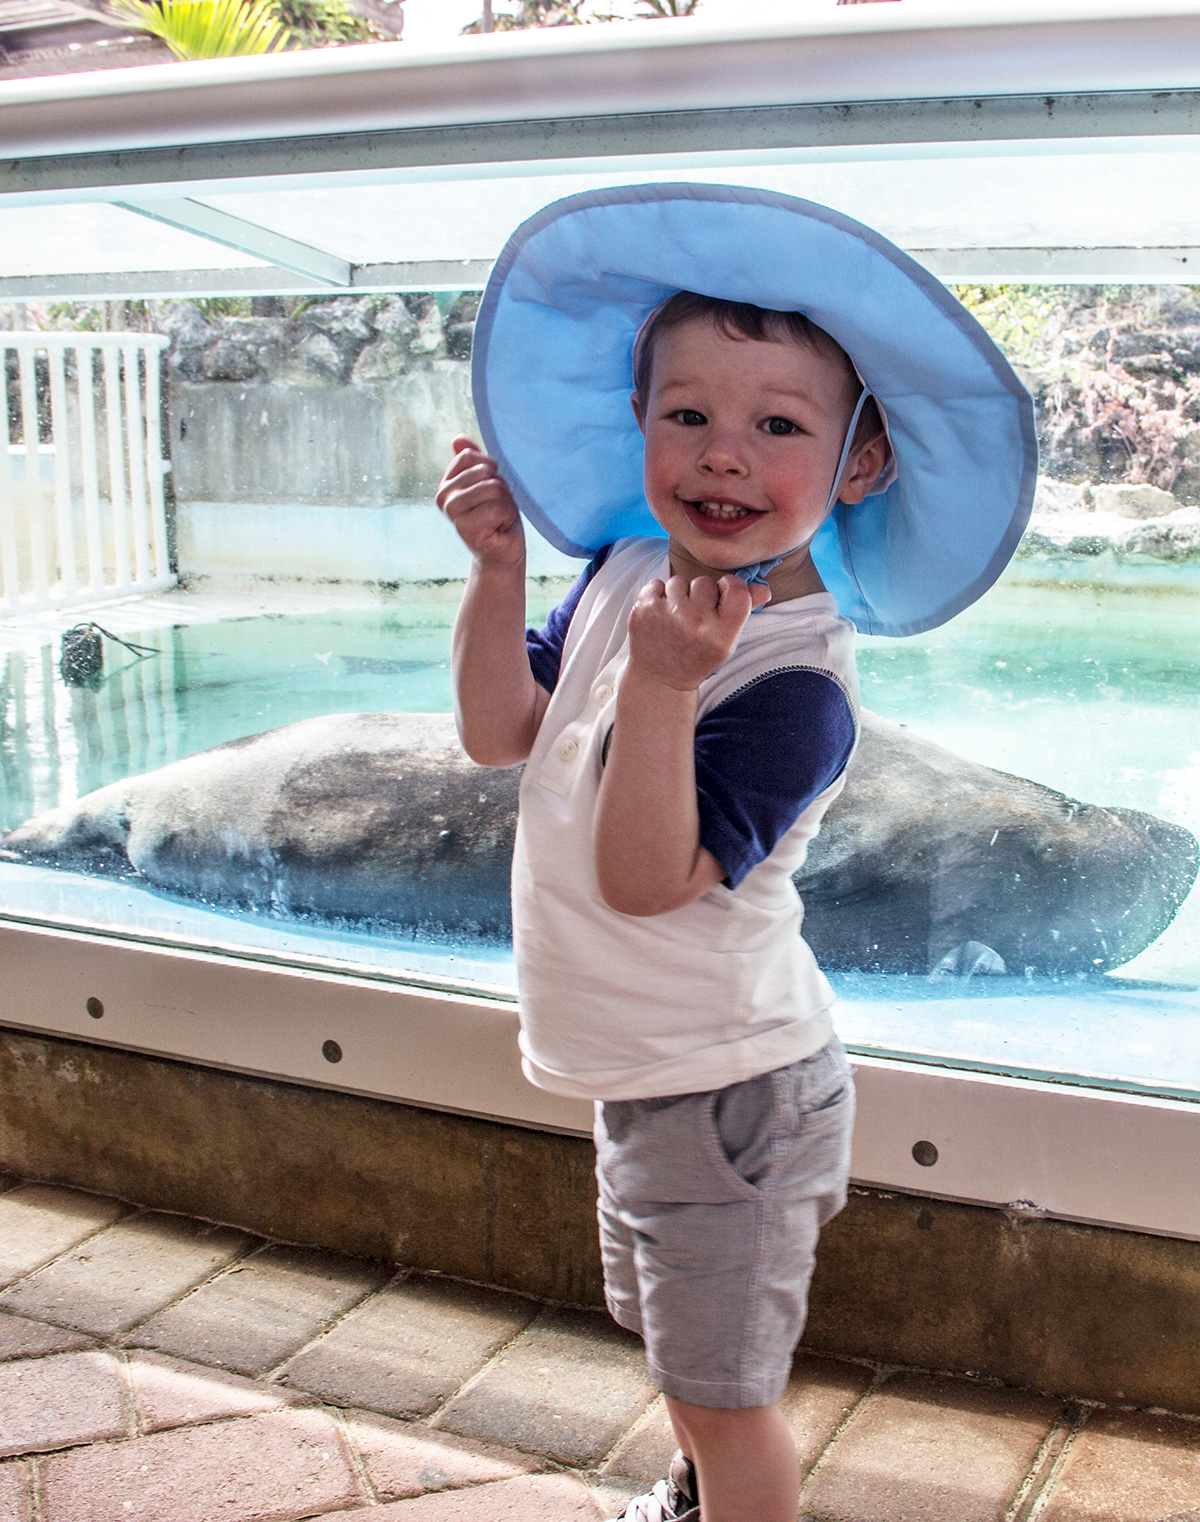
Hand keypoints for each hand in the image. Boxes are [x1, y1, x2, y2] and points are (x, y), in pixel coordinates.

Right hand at [437, 435, 525, 567]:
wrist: (502, 553)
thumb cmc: (497, 517)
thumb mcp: (486, 483)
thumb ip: (472, 461)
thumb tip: (457, 439)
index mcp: (446, 485)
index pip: (471, 457)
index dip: (491, 470)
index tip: (491, 491)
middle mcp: (444, 498)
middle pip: (485, 472)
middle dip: (502, 489)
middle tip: (497, 509)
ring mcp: (454, 514)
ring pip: (494, 489)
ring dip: (506, 504)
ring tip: (499, 519)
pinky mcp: (468, 529)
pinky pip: (499, 508)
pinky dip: (508, 518)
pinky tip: (500, 529)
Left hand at [625, 574, 769, 691]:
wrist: (660, 680)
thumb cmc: (697, 656)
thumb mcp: (726, 641)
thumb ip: (744, 611)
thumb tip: (764, 588)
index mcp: (722, 635)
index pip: (736, 589)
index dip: (729, 587)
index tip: (721, 597)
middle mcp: (696, 625)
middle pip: (705, 582)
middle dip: (700, 595)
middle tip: (693, 619)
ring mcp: (667, 616)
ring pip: (680, 581)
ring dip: (678, 595)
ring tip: (675, 619)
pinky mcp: (643, 611)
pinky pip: (656, 584)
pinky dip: (657, 596)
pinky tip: (659, 617)